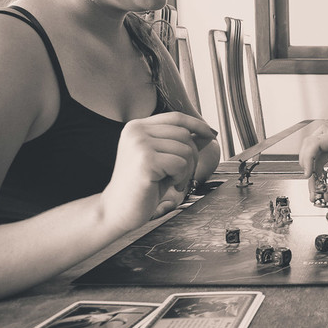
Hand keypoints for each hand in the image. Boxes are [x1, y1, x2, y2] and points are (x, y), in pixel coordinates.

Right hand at [99, 112, 217, 232]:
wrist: (117, 209)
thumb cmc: (142, 186)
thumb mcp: (163, 159)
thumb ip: (181, 144)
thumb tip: (207, 133)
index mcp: (137, 127)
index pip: (175, 117)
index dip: (197, 124)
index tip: (211, 134)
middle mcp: (136, 131)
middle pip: (184, 134)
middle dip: (191, 156)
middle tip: (181, 175)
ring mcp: (139, 144)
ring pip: (185, 149)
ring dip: (185, 170)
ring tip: (172, 181)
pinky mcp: (145, 161)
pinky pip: (180, 164)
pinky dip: (180, 177)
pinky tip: (167, 185)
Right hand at [299, 125, 327, 200]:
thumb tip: (327, 195)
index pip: (315, 144)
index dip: (307, 160)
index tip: (308, 176)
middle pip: (311, 146)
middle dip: (307, 164)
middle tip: (311, 184)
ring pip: (316, 151)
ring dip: (312, 166)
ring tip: (314, 183)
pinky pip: (324, 154)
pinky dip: (320, 166)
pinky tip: (322, 178)